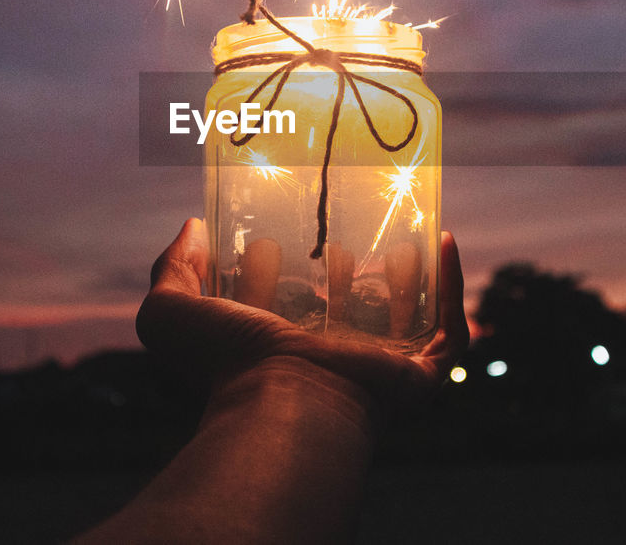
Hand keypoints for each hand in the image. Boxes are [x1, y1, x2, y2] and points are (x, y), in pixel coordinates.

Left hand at [136, 218, 468, 412]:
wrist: (284, 398)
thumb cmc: (227, 363)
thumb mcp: (170, 312)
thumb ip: (169, 268)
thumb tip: (192, 227)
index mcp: (279, 350)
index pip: (288, 305)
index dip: (287, 265)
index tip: (283, 226)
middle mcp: (330, 361)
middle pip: (350, 312)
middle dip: (352, 270)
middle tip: (345, 230)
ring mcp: (379, 369)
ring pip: (408, 320)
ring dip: (409, 277)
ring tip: (402, 232)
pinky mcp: (420, 374)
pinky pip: (452, 331)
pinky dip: (455, 286)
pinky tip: (447, 240)